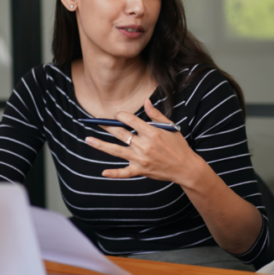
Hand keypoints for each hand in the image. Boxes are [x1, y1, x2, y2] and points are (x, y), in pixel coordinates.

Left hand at [85, 98, 205, 186]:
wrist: (185, 167)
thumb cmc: (178, 145)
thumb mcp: (169, 127)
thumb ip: (155, 114)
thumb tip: (146, 101)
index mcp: (151, 132)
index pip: (130, 120)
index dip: (121, 116)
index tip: (117, 115)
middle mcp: (144, 145)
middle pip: (120, 133)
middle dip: (106, 126)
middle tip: (95, 121)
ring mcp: (141, 159)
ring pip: (116, 150)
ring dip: (101, 145)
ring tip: (88, 139)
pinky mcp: (140, 170)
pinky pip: (125, 173)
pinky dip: (114, 173)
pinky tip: (103, 172)